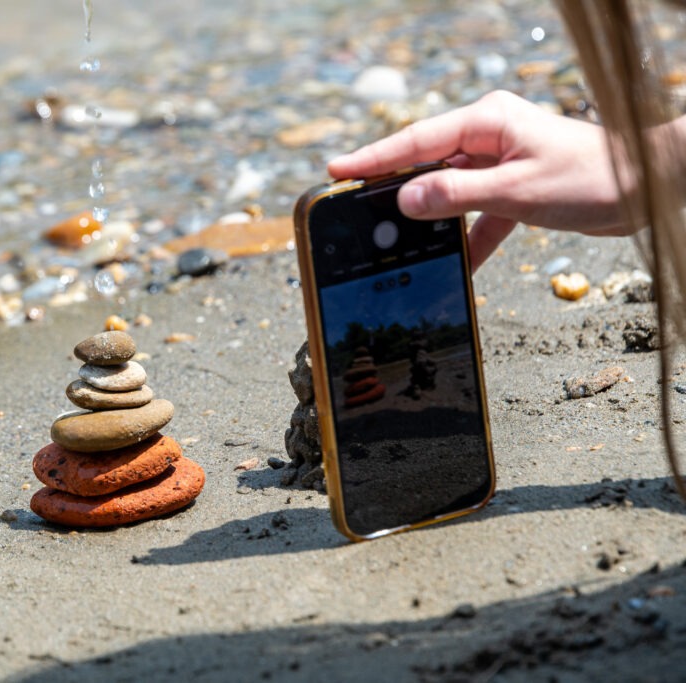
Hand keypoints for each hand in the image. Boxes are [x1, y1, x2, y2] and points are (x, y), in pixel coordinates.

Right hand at [326, 90, 632, 270]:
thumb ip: (458, 194)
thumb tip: (407, 200)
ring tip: (394, 240)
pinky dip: (468, 240)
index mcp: (487, 122)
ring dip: (429, 218)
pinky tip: (456, 267)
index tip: (337, 169)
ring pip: (448, 190)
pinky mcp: (513, 189)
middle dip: (392, 188)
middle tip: (353, 209)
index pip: (417, 140)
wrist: (649, 187)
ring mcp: (500, 163)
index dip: (374, 157)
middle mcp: (489, 137)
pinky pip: (477, 215)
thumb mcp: (518, 190)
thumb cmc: (593, 177)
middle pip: (426, 163)